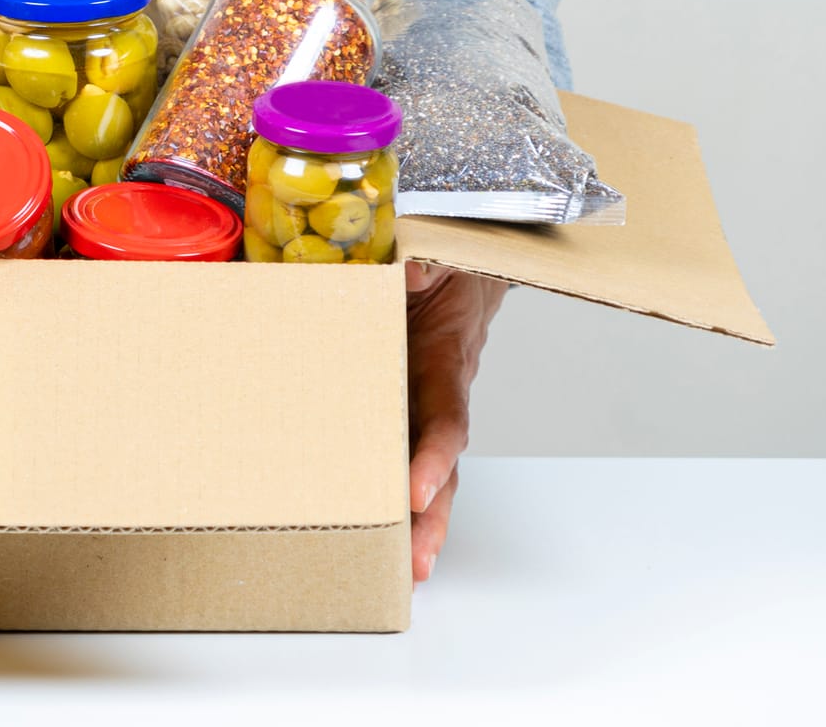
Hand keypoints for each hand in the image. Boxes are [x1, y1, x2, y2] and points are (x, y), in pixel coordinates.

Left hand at [406, 265, 506, 583]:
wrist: (455, 270)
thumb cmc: (445, 270)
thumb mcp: (440, 256)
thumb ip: (428, 265)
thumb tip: (408, 277)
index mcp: (445, 363)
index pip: (446, 418)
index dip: (435, 457)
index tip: (418, 491)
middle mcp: (437, 398)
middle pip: (443, 469)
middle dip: (432, 518)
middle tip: (417, 563)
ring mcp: (419, 411)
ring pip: (424, 475)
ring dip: (415, 522)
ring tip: (403, 569)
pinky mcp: (397, 412)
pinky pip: (393, 454)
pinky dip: (387, 493)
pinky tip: (369, 528)